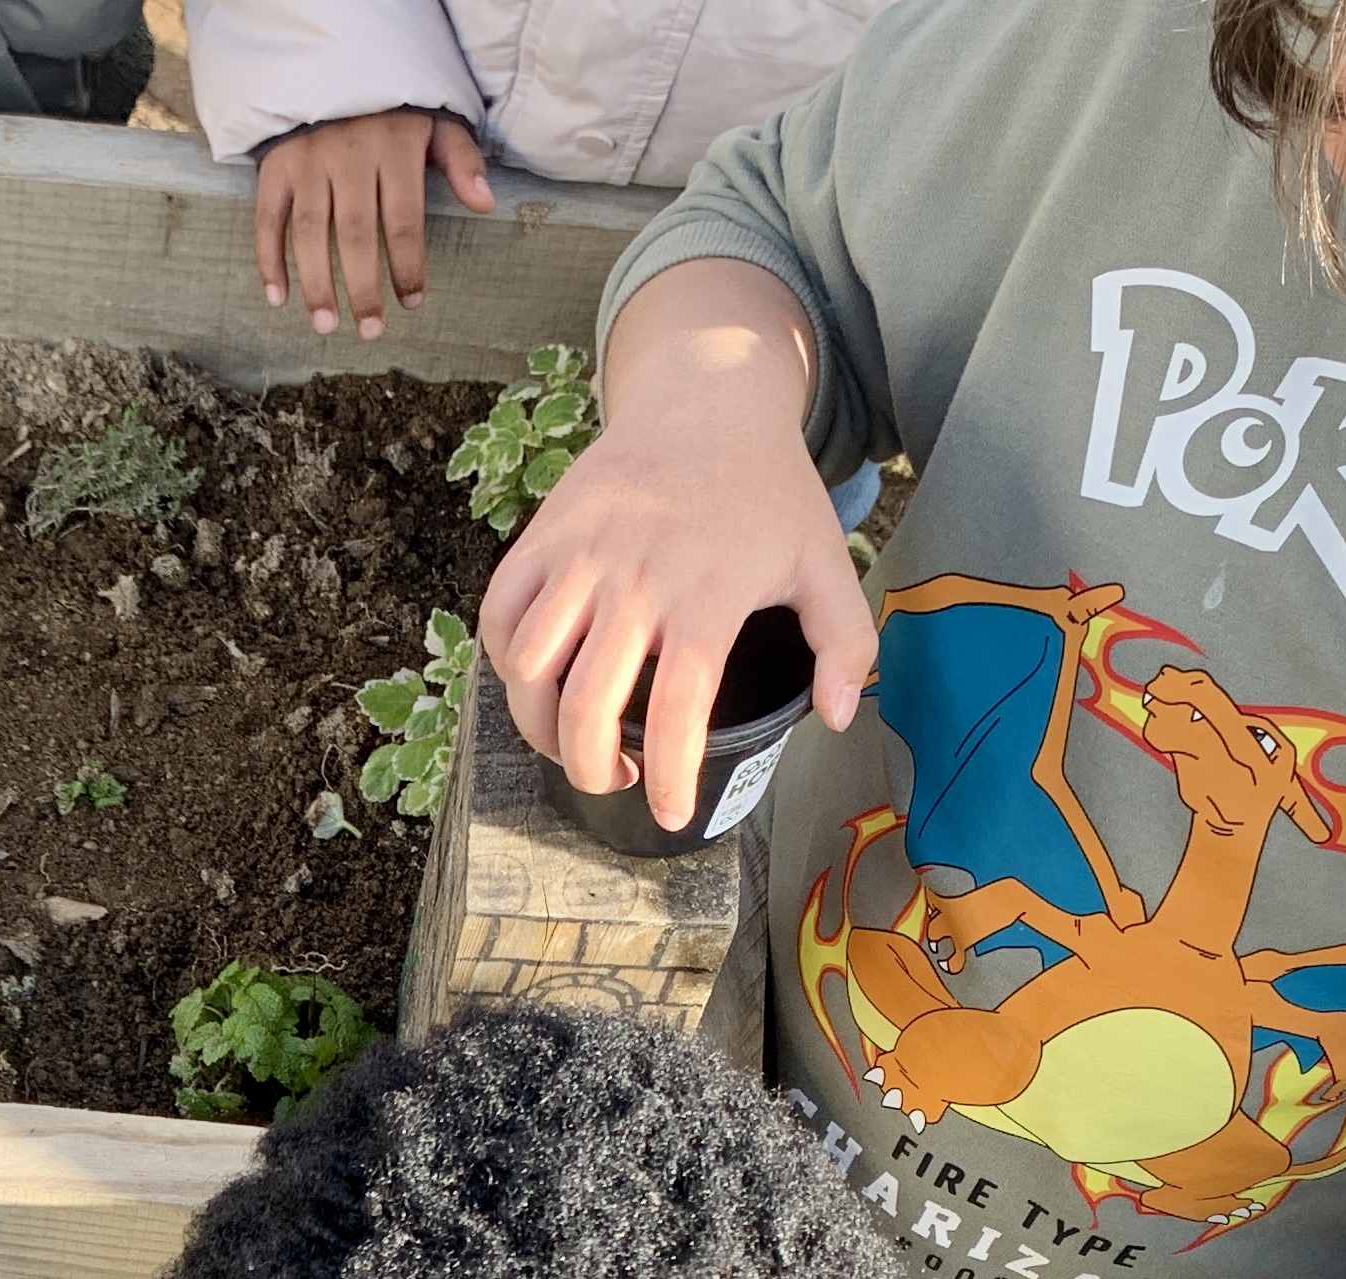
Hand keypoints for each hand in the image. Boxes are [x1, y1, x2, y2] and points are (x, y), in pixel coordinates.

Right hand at [255, 109, 493, 338]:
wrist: (331, 67)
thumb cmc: (392, 109)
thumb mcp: (436, 122)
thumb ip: (461, 160)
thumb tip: (485, 204)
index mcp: (394, 147)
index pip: (403, 219)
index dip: (408, 265)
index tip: (412, 302)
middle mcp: (348, 154)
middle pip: (356, 232)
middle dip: (363, 287)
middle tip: (371, 330)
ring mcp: (308, 161)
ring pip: (310, 231)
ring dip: (316, 283)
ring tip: (326, 325)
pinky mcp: (276, 166)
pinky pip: (267, 218)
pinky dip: (268, 259)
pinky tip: (278, 298)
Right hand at [477, 256, 874, 830]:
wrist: (706, 399)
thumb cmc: (768, 490)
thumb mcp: (827, 559)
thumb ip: (845, 642)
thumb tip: (836, 718)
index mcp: (707, 593)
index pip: (676, 708)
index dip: (668, 774)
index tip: (671, 813)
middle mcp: (634, 578)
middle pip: (586, 702)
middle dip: (589, 767)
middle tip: (613, 781)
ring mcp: (579, 555)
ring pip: (528, 668)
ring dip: (539, 725)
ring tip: (568, 740)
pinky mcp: (542, 536)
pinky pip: (499, 617)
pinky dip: (506, 663)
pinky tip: (536, 681)